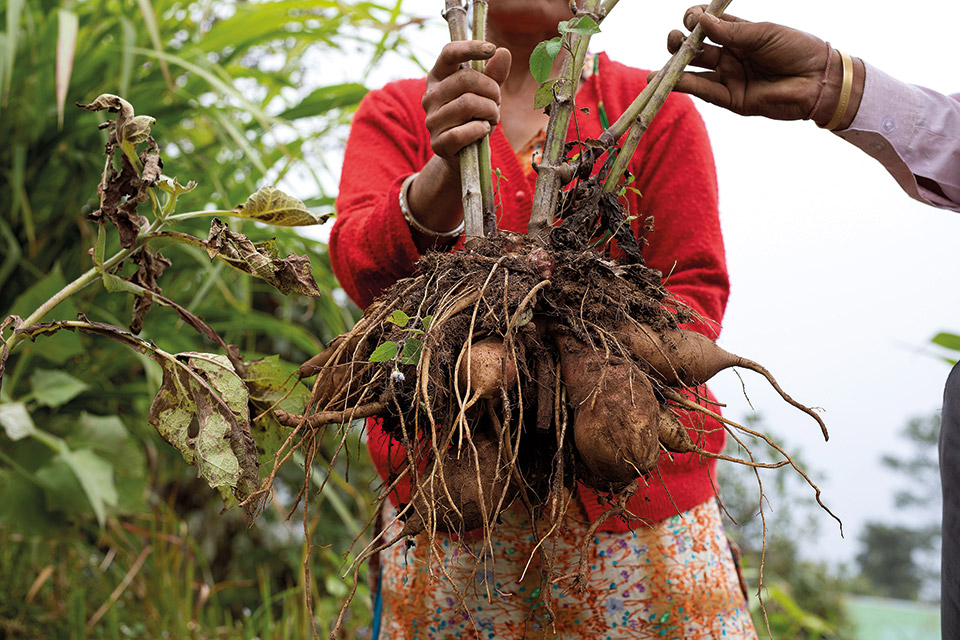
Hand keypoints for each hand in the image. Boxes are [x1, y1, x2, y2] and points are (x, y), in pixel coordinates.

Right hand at [422, 41, 511, 161]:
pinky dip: (480, 130)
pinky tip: (481, 132)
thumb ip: (494, 74)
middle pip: (466, 79)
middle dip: (491, 90)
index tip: (491, 48)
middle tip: (496, 102)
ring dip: (490, 112)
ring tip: (490, 119)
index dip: (470, 48)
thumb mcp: (487, 94)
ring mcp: (431, 120)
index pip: (449, 53)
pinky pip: (465, 131)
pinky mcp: (438, 143)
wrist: (466, 154)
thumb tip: (502, 52)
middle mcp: (430, 96)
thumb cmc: (476, 118)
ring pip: (468, 104)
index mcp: (438, 78)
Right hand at [666, 6, 859, 124]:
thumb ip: (729, 32)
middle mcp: (730, 55)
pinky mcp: (732, 99)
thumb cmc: (795, 49)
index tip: (693, 18)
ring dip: (675, 69)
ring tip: (657, 71)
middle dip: (679, 44)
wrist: (818, 79)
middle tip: (675, 40)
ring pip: (695, 71)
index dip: (694, 20)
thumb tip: (698, 22)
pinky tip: (669, 82)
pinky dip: (686, 86)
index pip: (706, 26)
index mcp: (738, 35)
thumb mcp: (761, 33)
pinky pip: (704, 91)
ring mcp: (729, 77)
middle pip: (695, 49)